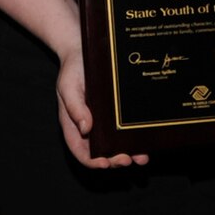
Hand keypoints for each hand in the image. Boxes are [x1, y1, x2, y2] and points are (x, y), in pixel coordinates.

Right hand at [55, 48, 147, 169]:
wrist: (84, 50)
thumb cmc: (72, 69)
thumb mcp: (68, 86)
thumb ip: (74, 107)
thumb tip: (85, 129)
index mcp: (74, 125)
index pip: (80, 150)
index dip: (91, 161)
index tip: (104, 164)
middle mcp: (90, 127)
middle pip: (101, 152)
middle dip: (114, 160)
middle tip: (127, 160)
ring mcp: (105, 122)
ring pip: (116, 145)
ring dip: (129, 154)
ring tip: (142, 158)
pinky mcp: (118, 113)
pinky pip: (126, 130)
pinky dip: (135, 139)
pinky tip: (146, 141)